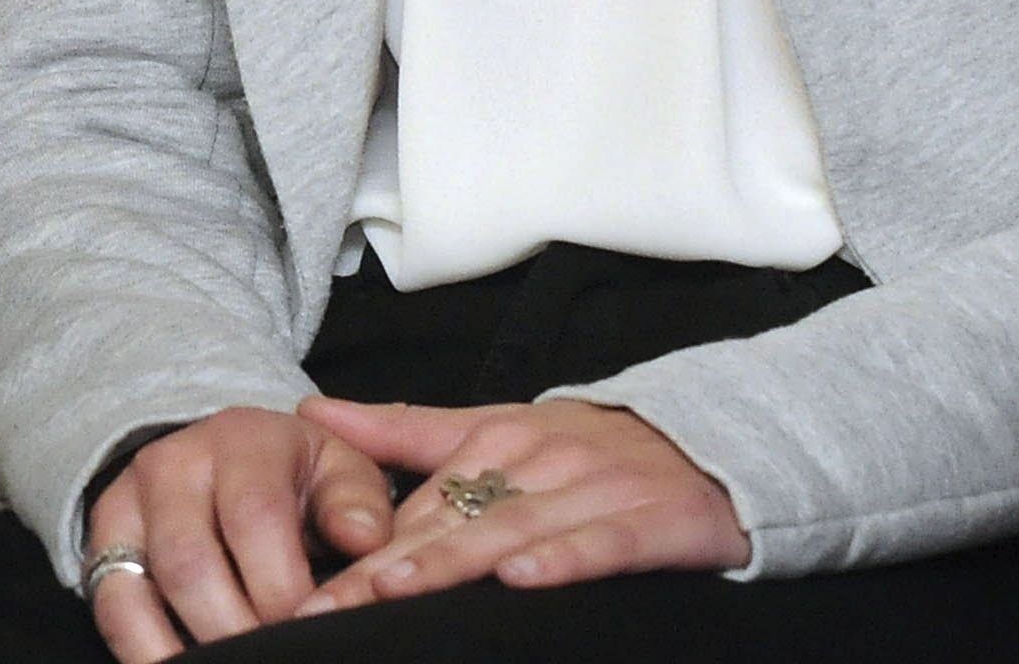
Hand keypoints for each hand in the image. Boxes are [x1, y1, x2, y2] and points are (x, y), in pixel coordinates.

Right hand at [79, 403, 393, 657]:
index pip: (254, 517)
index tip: (312, 631)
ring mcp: (127, 504)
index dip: (281, 585)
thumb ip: (357, 504)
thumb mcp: (340, 472)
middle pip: (190, 563)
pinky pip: (110, 610)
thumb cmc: (297, 478)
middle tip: (275, 660)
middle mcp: (172, 464)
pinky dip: (144, 653)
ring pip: (135, 592)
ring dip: (184, 651)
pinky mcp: (101, 544)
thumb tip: (364, 538)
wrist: (227, 457)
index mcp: (242, 440)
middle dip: (235, 630)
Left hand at [288, 395, 747, 614]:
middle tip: (326, 604)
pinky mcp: (653, 521)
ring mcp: (596, 490)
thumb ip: (404, 429)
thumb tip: (311, 414)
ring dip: (453, 562)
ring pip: (514, 531)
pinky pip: (603, 544)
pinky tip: (525, 580)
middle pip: (452, 522)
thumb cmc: (589, 448)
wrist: (710, 443)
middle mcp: (540, 461)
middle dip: (386, 567)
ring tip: (393, 589)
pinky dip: (566, 560)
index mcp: (497, 441)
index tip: (307, 585)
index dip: (360, 548)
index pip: (417, 506)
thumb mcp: (495, 428)